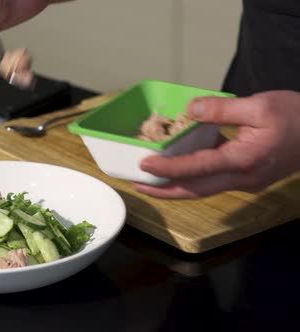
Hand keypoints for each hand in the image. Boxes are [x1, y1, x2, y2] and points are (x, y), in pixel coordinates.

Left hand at [135, 90, 299, 198]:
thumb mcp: (260, 105)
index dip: (168, 168)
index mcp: (244, 160)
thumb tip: (190, 110)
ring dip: (175, 188)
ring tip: (150, 181)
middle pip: (195, 191)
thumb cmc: (297, 116)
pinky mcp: (248, 178)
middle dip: (163, 190)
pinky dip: (191, 179)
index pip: (197, 168)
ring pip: (203, 190)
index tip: (144, 165)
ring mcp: (246, 182)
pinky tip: (177, 170)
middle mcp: (243, 178)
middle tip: (136, 185)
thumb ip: (222, 109)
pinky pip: (213, 183)